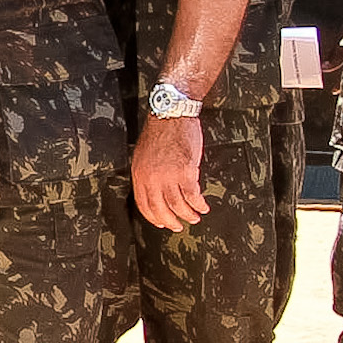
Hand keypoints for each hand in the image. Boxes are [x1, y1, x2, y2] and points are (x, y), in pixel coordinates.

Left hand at [133, 114, 208, 229]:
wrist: (171, 115)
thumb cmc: (159, 132)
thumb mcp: (143, 155)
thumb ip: (147, 174)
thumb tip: (154, 190)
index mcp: (139, 175)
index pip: (144, 204)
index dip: (154, 217)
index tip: (162, 223)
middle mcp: (151, 179)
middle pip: (160, 209)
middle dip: (171, 221)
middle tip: (179, 226)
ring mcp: (168, 176)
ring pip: (178, 205)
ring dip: (188, 215)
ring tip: (195, 217)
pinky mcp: (186, 172)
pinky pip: (193, 196)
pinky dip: (199, 204)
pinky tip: (203, 206)